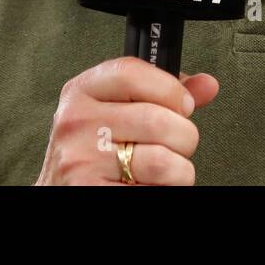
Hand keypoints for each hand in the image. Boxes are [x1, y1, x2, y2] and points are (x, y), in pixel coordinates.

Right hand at [34, 57, 219, 184]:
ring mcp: (82, 160)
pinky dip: (164, 190)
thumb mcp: (117, 112)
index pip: (131, 72)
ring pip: (162, 160)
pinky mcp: (91, 191)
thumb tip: (206, 85)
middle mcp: (76, 123)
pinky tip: (147, 185)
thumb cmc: (92, 152)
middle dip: (183, 136)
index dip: (170, 88)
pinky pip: (153, 190)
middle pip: (157, 118)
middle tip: (175, 146)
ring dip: (179, 170)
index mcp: (81, 92)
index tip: (183, 105)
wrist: (58, 192)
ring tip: (164, 171)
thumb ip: (161, 95)